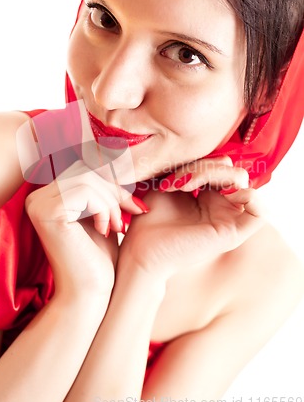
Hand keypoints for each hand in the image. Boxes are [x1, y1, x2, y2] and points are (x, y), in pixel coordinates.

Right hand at [25, 160, 147, 297]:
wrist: (90, 294)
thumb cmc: (99, 258)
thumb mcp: (104, 214)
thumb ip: (105, 189)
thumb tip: (121, 157)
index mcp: (48, 196)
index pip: (85, 169)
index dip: (113, 182)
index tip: (133, 205)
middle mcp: (37, 197)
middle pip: (87, 170)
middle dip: (115, 190)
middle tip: (130, 214)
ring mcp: (38, 204)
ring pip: (88, 179)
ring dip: (112, 202)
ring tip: (118, 226)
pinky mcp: (46, 212)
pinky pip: (84, 191)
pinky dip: (103, 208)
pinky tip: (105, 230)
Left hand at [120, 158, 265, 279]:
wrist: (141, 249)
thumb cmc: (149, 218)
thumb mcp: (168, 182)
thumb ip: (190, 166)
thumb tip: (210, 152)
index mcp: (209, 194)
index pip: (219, 162)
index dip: (196, 161)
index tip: (166, 176)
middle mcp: (221, 206)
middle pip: (230, 167)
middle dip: (201, 165)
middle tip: (174, 182)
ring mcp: (228, 219)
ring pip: (240, 179)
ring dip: (210, 173)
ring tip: (182, 186)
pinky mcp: (232, 235)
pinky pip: (260, 213)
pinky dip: (246, 195)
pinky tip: (212, 195)